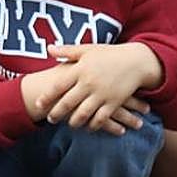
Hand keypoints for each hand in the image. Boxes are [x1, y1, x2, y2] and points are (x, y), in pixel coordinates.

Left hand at [26, 43, 160, 133]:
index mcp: (81, 70)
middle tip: (49, 119)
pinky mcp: (114, 102)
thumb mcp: (89, 50)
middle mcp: (89, 83)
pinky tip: (87, 127)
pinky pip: (100, 119)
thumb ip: (68, 51)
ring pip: (82, 114)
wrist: (138, 60)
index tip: (38, 105)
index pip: (58, 86)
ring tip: (68, 124)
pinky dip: (92, 125)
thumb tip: (48, 48)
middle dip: (55, 114)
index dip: (46, 97)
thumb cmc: (110, 54)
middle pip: (67, 103)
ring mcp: (102, 94)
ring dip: (73, 122)